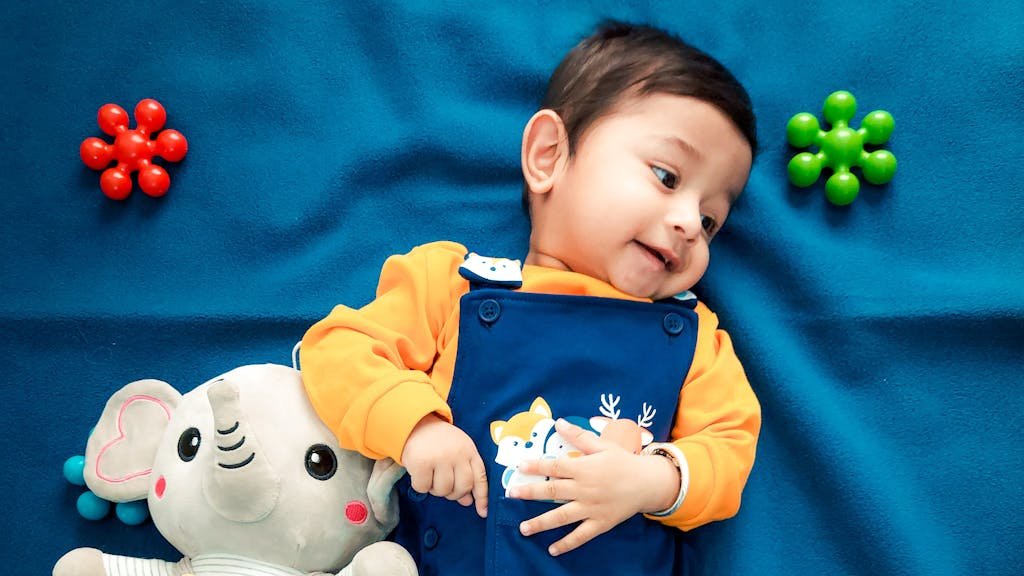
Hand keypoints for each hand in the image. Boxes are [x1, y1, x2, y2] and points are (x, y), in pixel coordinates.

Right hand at [401, 414, 487, 517]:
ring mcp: (440, 458)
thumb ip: (464, 474)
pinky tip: (420, 474)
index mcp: (469, 451)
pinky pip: (423, 487)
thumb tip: (467, 501)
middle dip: (453, 493)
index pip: (480, 477)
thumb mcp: (457, 452)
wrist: (416, 423)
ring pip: (443, 490)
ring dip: (435, 489)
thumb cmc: (440, 442)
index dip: (482, 497)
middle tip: (444, 485)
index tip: (482, 512)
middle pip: (462, 488)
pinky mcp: (422, 463)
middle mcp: (457, 455)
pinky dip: (420, 486)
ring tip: (431, 476)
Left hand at [509, 418, 678, 555]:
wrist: (648, 483)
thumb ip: (579, 436)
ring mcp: (591, 508)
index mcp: (584, 468)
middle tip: (511, 494)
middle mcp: (585, 489)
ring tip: (523, 528)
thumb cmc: (623, 461)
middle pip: (553, 492)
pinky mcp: (600, 523)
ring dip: (541, 523)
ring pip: (562, 517)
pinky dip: (566, 543)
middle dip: (530, 493)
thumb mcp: (602, 445)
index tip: (519, 466)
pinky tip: (552, 549)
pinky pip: (581, 536)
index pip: (555, 467)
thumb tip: (559, 422)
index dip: (536, 466)